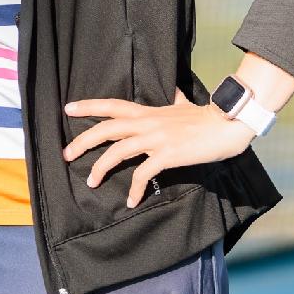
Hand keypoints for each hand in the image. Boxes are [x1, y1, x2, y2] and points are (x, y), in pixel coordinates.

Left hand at [62, 86, 254, 207]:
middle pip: (107, 128)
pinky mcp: (168, 154)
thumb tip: (176, 92)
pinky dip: (135, 189)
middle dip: (83, 141)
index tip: (68, 109)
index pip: (112, 105)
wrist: (227, 124)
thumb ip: (175, 100)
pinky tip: (131, 201)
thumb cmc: (206, 117)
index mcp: (148, 112)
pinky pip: (144, 173)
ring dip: (101, 167)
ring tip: (91, 182)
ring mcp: (157, 138)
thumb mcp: (185, 105)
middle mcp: (147, 122)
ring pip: (118, 151)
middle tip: (66, 153)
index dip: (89, 106)